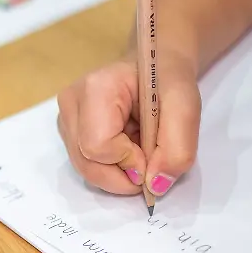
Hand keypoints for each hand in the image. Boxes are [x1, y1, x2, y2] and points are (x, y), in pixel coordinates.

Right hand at [56, 54, 201, 196]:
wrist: (156, 66)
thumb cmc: (169, 80)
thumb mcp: (186, 108)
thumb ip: (178, 147)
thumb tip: (155, 186)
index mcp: (95, 88)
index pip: (98, 146)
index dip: (130, 161)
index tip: (153, 151)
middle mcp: (70, 103)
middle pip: (86, 163)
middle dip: (123, 174)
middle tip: (149, 160)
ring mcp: (65, 119)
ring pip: (85, 169)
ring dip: (118, 172)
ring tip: (139, 149)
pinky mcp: (69, 132)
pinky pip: (86, 165)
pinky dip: (111, 168)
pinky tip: (126, 149)